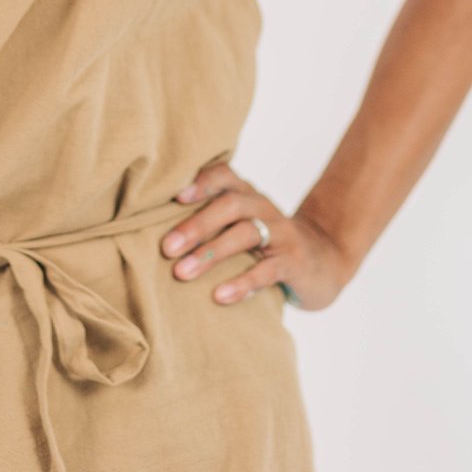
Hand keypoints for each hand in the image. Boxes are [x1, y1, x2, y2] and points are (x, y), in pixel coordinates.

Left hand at [162, 161, 353, 310]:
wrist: (322, 262)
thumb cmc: (264, 243)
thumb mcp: (240, 225)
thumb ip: (208, 220)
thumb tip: (149, 228)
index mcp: (246, 194)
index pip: (223, 175)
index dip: (200, 182)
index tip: (172, 196)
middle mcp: (263, 206)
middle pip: (229, 205)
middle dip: (195, 225)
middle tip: (166, 247)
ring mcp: (281, 233)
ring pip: (245, 234)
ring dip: (211, 252)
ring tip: (182, 273)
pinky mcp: (294, 262)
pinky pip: (268, 270)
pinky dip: (242, 283)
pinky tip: (220, 296)